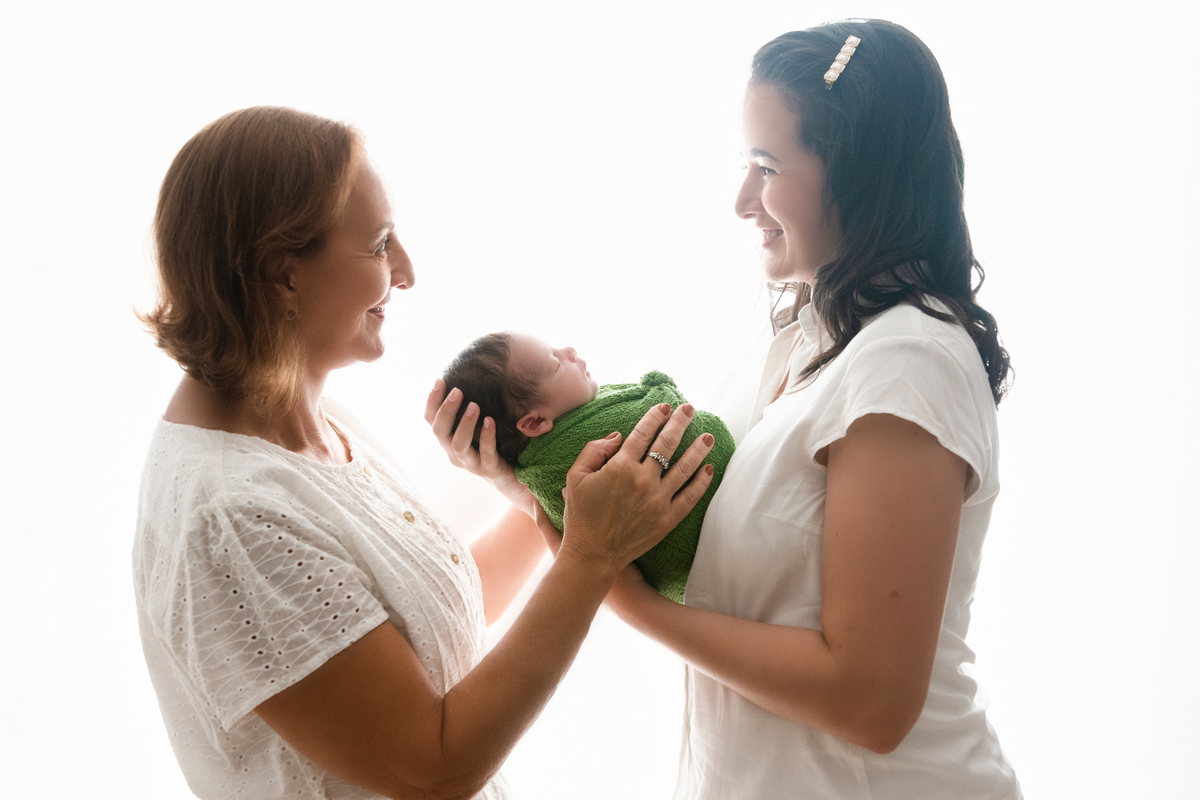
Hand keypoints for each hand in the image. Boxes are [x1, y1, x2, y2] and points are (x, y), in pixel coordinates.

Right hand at [425, 378, 534, 514]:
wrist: (513, 476)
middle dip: (446, 410)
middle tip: (457, 391)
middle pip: (440, 432)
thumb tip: (469, 376)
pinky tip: (490, 421)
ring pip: (458, 445)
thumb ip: (470, 407)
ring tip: (474, 406)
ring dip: (464, 424)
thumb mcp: (479, 425)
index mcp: (449, 440)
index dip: (432, 401)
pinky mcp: (489, 470)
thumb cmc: (494, 445)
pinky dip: (487, 437)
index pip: (431, 420)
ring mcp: (471, 463)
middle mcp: (455, 453)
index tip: (440, 381)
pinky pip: (486, 453)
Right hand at [558, 403, 715, 572]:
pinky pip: (690, 497)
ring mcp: (658, 500)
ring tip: (708, 436)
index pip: (643, 433)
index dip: (655, 417)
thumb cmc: (581, 515)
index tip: (665, 407)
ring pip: (684, 468)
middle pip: (667, 444)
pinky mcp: (667, 520)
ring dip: (698, 449)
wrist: (592, 555)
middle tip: (689, 409)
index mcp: (620, 467)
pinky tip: (708, 469)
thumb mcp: (575, 477)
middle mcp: (643, 480)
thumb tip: (618, 436)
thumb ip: (593, 450)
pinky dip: (701, 482)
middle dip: (679, 423)